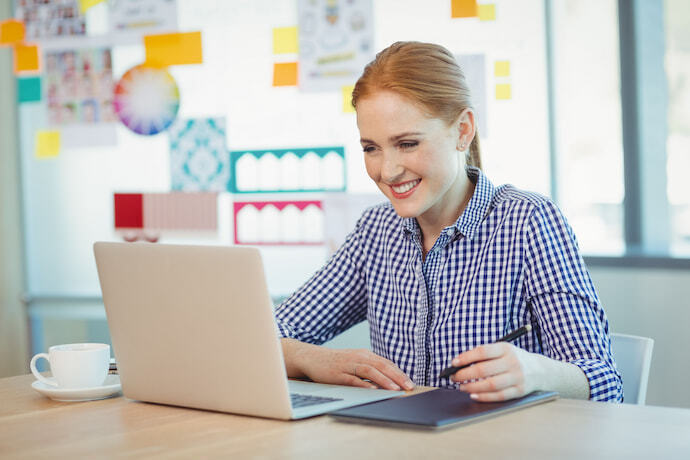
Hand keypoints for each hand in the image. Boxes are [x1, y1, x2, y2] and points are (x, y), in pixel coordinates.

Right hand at [288, 341, 413, 390]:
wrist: (312, 357)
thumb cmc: (336, 362)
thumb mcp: (355, 361)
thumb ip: (369, 367)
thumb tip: (388, 378)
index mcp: (365, 354)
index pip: (386, 363)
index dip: (399, 373)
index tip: (410, 382)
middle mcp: (359, 357)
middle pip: (382, 366)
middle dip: (397, 376)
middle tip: (409, 386)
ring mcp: (348, 365)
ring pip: (370, 371)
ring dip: (384, 380)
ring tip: (395, 388)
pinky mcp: (337, 374)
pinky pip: (353, 379)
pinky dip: (363, 384)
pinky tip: (372, 390)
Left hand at [449, 343, 540, 401]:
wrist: (541, 370)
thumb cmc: (513, 359)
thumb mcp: (503, 350)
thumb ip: (484, 355)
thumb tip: (459, 364)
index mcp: (506, 348)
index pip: (483, 352)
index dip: (466, 357)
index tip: (453, 362)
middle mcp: (512, 362)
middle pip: (484, 369)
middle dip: (465, 374)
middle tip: (453, 377)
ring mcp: (517, 377)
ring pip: (490, 384)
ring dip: (472, 387)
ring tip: (461, 387)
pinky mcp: (520, 391)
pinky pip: (499, 396)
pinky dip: (484, 397)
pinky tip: (473, 395)